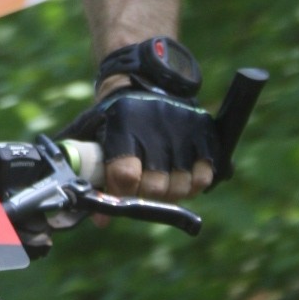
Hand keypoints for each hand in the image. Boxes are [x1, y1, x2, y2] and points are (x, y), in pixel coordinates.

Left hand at [60, 87, 227, 201]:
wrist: (147, 80)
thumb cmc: (116, 117)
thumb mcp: (96, 134)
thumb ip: (93, 172)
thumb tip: (100, 219)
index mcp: (124, 126)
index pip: (125, 175)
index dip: (120, 195)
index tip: (114, 202)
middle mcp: (156, 127)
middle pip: (156, 186)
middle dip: (145, 197)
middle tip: (139, 192)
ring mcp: (183, 129)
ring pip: (182, 185)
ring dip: (169, 194)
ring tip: (159, 185)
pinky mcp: (204, 132)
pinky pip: (204, 176)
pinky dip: (193, 185)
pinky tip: (180, 178)